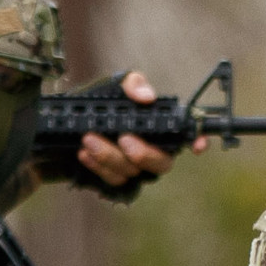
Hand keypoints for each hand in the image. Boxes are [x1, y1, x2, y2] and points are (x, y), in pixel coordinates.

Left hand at [72, 68, 187, 189]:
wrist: (67, 127)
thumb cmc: (100, 104)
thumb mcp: (115, 86)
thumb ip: (132, 85)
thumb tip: (147, 97)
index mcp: (160, 127)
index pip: (186, 136)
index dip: (197, 141)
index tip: (198, 146)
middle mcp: (153, 150)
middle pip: (162, 164)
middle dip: (143, 153)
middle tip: (123, 138)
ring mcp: (135, 168)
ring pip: (132, 172)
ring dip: (109, 155)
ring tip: (88, 138)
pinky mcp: (117, 180)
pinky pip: (113, 179)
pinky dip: (97, 166)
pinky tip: (84, 152)